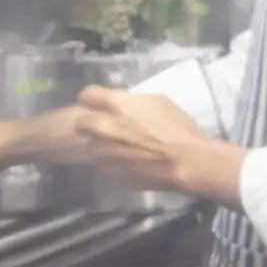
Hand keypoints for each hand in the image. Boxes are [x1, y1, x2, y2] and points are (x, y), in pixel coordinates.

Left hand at [73, 87, 244, 207]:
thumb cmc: (177, 129)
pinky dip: (112, 161)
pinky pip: (103, 164)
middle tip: (107, 127)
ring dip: (102, 145)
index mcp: (116, 105)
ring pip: (92, 146)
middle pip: (80, 123)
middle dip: (90, 124)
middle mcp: (103, 127)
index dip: (94, 99)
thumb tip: (124, 104)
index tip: (100, 103)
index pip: (87, 95)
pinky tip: (130, 161)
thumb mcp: (159, 103)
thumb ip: (134, 102)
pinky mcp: (108, 171)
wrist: (185, 162)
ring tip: (122, 148)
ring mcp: (103, 152)